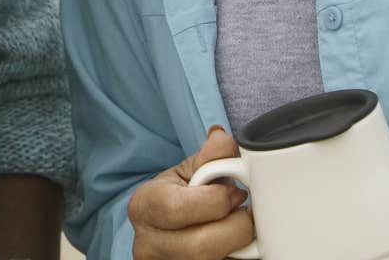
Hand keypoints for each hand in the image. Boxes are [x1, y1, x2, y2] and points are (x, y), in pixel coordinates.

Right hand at [126, 126, 254, 259]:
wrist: (163, 232)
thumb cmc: (174, 199)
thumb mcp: (186, 174)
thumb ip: (208, 157)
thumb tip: (222, 140)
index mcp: (144, 207)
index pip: (178, 209)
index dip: (217, 201)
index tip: (236, 194)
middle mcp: (149, 245)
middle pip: (201, 247)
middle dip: (236, 228)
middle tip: (244, 214)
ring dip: (240, 246)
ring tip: (238, 229)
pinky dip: (239, 257)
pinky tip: (235, 246)